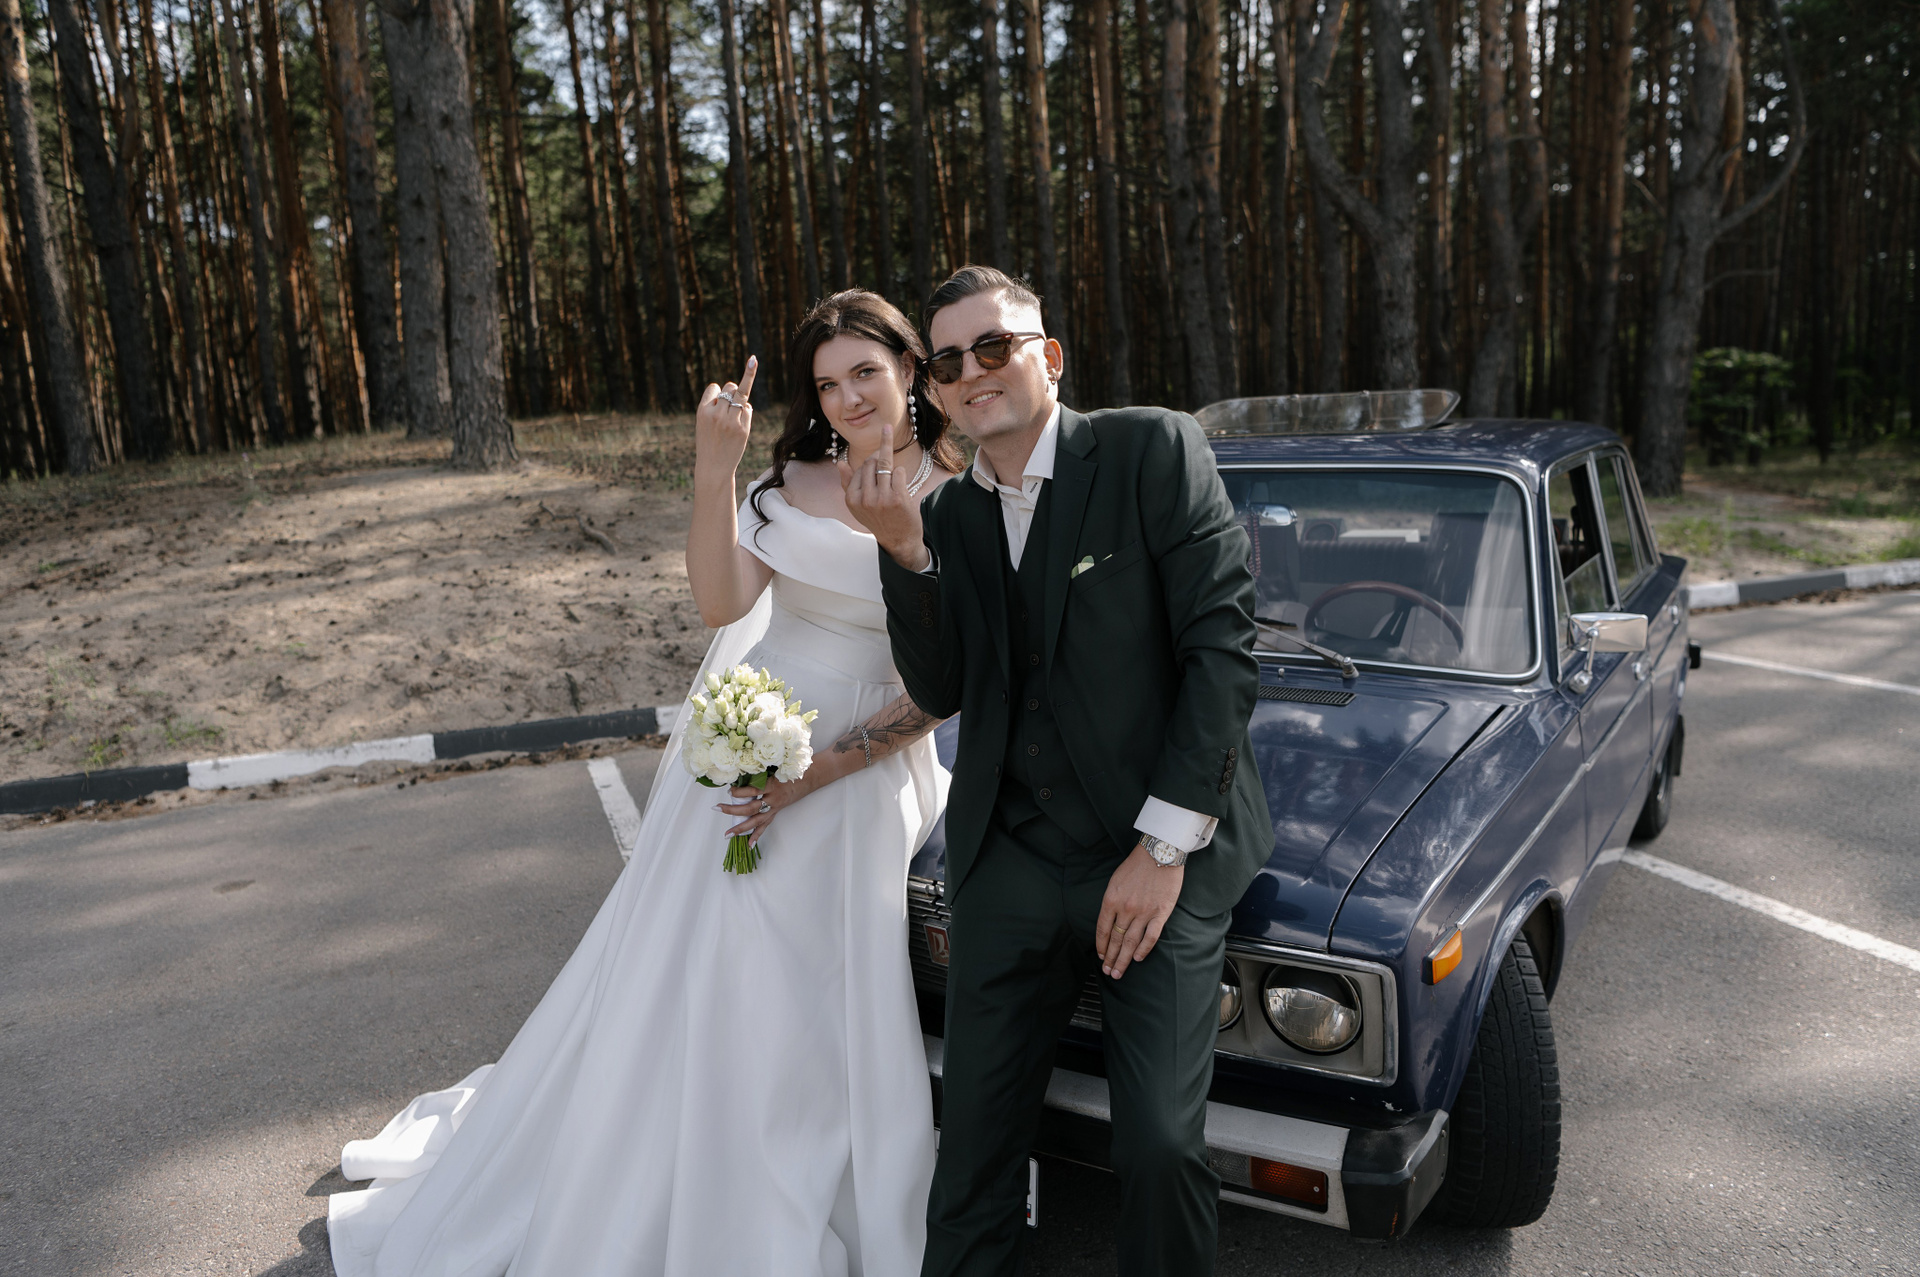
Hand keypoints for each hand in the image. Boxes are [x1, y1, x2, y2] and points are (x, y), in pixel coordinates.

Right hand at [694, 356, 757, 480]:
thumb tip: (737, 388)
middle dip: (731, 391)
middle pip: (730, 387)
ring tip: (736, 407)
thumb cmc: (709, 442)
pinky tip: (740, 422)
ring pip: (741, 394)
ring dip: (741, 397)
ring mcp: (731, 422)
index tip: (716, 403)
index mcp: (703, 411)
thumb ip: (715, 405)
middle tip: (729, 405)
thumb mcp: (704, 422)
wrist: (714, 467)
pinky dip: (745, 412)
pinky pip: (748, 409)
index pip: (714, 387)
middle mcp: (716, 415)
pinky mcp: (743, 429)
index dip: (717, 393)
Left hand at [717, 771, 810, 846]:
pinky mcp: (776, 813)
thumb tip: (737, 777)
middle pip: (750, 808)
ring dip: (740, 828)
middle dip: (732, 810)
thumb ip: (758, 774)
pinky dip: (757, 836)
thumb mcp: (773, 769)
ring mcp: (774, 808)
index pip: (753, 790)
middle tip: (717, 808)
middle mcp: (772, 799)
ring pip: (756, 821)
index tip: (729, 791)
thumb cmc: (788, 771)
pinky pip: (765, 826)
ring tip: (727, 834)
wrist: (806, 779)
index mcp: (771, 785)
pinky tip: (749, 845)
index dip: (739, 792)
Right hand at [840, 420, 929, 569]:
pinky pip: (899, 471)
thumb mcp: (857, 506)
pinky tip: (901, 481)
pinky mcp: (898, 497)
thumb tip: (841, 463)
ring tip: (895, 471)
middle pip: (871, 463)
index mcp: (852, 499)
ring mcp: (882, 498)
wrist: (899, 540)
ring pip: (886, 465)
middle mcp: (865, 499)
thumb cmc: (878, 520)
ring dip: (892, 464)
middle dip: (880, 456)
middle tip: (887, 455)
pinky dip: (901, 472)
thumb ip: (847, 483)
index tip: (878, 459)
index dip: (871, 462)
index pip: (860, 468)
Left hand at [1096, 842, 1184, 979]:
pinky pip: (1151, 936)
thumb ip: (1112, 901)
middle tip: (1108, 972)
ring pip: (1130, 942)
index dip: (1101, 945)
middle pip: (1115, 939)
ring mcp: (1144, 912)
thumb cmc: (1137, 864)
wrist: (1160, 852)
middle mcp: (1126, 908)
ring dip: (1123, 959)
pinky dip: (1143, 949)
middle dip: (1110, 958)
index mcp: (1111, 899)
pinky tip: (1137, 958)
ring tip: (1118, 972)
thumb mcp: (1116, 880)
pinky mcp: (1161, 913)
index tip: (1101, 956)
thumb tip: (1109, 920)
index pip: (1102, 929)